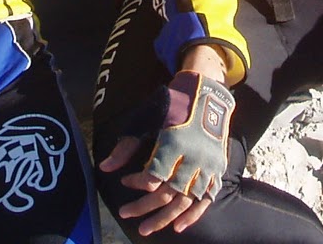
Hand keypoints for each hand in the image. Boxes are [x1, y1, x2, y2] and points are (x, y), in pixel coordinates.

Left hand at [98, 68, 233, 234]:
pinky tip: (178, 226)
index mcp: (173, 145)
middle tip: (126, 214)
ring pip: (184, 201)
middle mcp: (192, 159)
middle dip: (144, 208)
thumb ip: (126, 147)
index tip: (124, 181)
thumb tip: (104, 168)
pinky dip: (193, 215)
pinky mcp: (217, 169)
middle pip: (166, 194)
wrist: (207, 93)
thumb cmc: (173, 104)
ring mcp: (207, 166)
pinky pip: (206, 199)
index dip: (136, 183)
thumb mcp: (146, 119)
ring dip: (165, 218)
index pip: (152, 176)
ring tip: (147, 229)